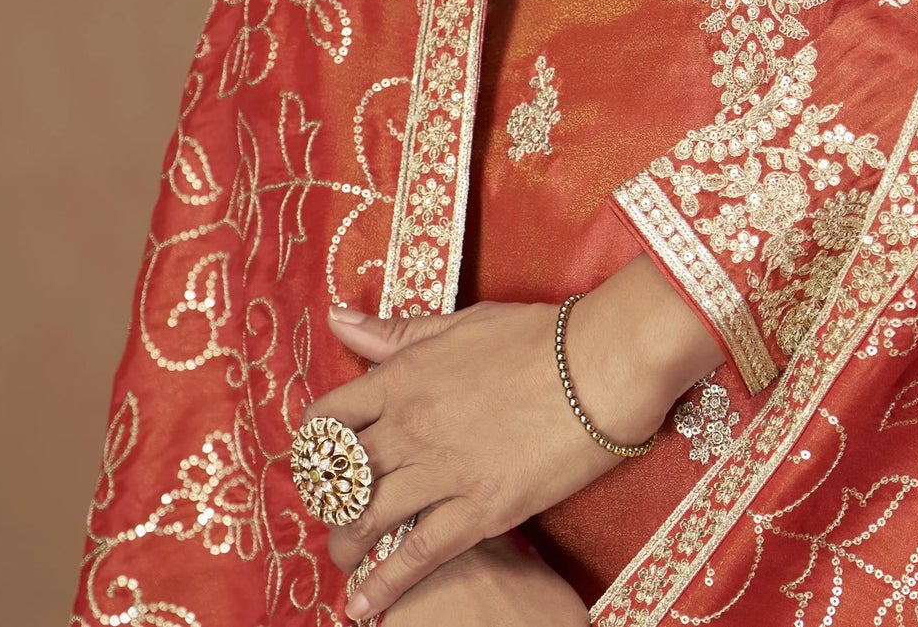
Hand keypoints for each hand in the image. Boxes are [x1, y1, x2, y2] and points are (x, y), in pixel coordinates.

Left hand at [310, 257, 720, 617]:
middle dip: (329, 501)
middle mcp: (410, 426)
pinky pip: (415, 556)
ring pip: (368, 520)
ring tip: (347, 558)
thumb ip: (398, 332)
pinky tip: (363, 607)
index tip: (321, 459)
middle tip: (335, 513)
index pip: (328, 418)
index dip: (315, 445)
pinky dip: (383, 586)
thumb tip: (339, 318)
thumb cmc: (538, 336)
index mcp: (404, 377)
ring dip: (348, 544)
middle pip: (341, 477)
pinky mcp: (478, 509)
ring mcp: (442, 470)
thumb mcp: (461, 322)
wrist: (602, 363)